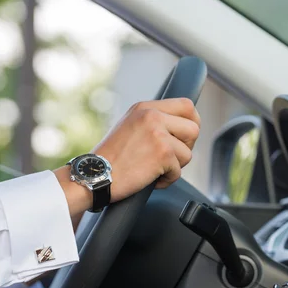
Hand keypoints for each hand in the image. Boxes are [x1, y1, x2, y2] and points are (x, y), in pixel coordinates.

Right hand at [55, 98, 199, 216]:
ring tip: (154, 171)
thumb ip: (151, 123)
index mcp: (145, 108)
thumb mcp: (128, 127)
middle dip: (187, 147)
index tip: (186, 137)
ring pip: (188, 153)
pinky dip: (166, 181)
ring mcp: (159, 134)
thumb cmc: (108, 160)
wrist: (94, 175)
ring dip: (175, 167)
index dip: (192, 123)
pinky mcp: (163, 154)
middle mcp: (153, 116)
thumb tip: (178, 128)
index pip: (186, 105)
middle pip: (193, 128)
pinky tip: (150, 180)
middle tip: (171, 159)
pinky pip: (178, 172)